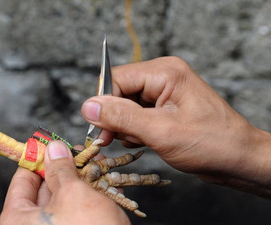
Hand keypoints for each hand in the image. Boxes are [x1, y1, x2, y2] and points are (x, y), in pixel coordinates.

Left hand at [0, 141, 130, 224]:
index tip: (50, 143)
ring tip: (92, 165)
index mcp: (17, 220)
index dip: (37, 158)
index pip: (22, 179)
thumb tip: (52, 148)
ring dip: (77, 181)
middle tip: (77, 153)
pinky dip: (85, 197)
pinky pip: (74, 212)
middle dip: (62, 168)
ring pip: (61, 200)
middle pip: (42, 189)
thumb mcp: (73, 194)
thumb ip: (61, 169)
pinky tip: (99, 184)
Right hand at [81, 56, 270, 196]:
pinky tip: (146, 141)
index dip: (104, 104)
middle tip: (120, 138)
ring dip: (126, 127)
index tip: (100, 130)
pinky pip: (135, 115)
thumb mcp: (160, 131)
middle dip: (117, 118)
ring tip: (144, 141)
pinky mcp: (163, 108)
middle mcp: (162, 77)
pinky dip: (134, 130)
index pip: (116, 79)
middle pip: (119, 92)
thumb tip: (88, 106)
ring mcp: (163, 93)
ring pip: (125, 106)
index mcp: (164, 72)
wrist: (238, 160)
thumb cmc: (211, 143)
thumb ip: (121, 117)